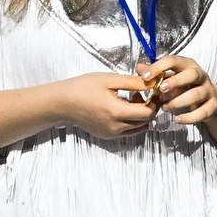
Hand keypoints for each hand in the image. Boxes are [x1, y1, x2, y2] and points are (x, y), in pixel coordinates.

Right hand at [46, 71, 160, 139]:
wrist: (62, 103)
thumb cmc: (83, 87)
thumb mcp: (109, 79)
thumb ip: (134, 82)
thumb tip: (153, 83)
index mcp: (116, 112)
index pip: (148, 112)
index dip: (154, 101)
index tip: (151, 90)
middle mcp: (116, 127)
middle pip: (146, 121)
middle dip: (149, 107)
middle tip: (141, 92)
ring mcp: (111, 134)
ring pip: (138, 128)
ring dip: (141, 115)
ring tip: (131, 99)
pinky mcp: (107, 136)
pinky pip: (128, 131)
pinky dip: (131, 121)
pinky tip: (122, 108)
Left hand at [140, 54, 216, 126]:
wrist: (210, 100)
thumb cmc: (186, 87)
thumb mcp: (171, 78)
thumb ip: (156, 74)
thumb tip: (139, 68)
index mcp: (187, 65)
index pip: (173, 61)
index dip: (159, 67)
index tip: (145, 77)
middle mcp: (200, 75)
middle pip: (191, 74)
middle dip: (176, 82)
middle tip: (161, 90)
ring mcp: (208, 90)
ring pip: (196, 94)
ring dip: (179, 102)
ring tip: (165, 108)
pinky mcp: (213, 105)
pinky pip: (203, 112)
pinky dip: (189, 118)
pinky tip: (177, 120)